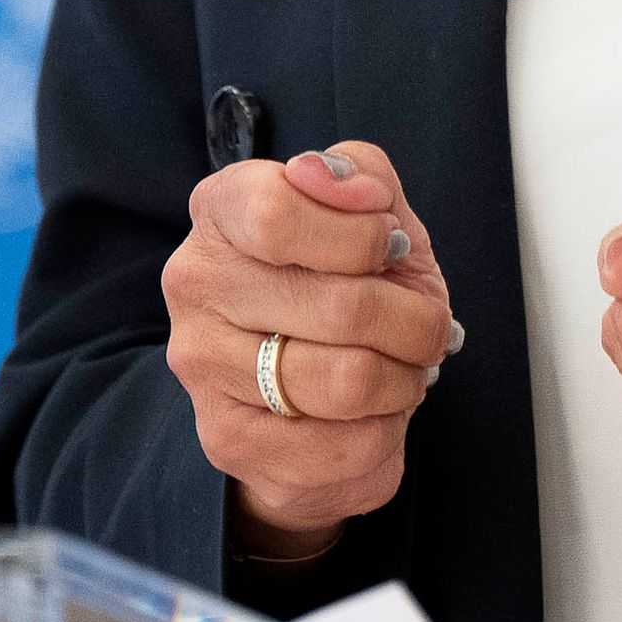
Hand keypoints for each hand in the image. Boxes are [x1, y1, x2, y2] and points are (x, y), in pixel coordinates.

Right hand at [163, 140, 457, 556]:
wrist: (305, 383)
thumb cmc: (345, 280)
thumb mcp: (369, 212)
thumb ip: (364, 175)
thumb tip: (351, 189)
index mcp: (222, 208)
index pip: (279, 215)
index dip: (362, 237)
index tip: (393, 247)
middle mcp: (196, 283)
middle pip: (341, 307)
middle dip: (413, 322)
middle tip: (425, 328)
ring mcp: (203, 365)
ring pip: (348, 381)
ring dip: (404, 380)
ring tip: (404, 370)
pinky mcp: (228, 439)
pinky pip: (346, 446)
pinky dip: (386, 430)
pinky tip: (372, 413)